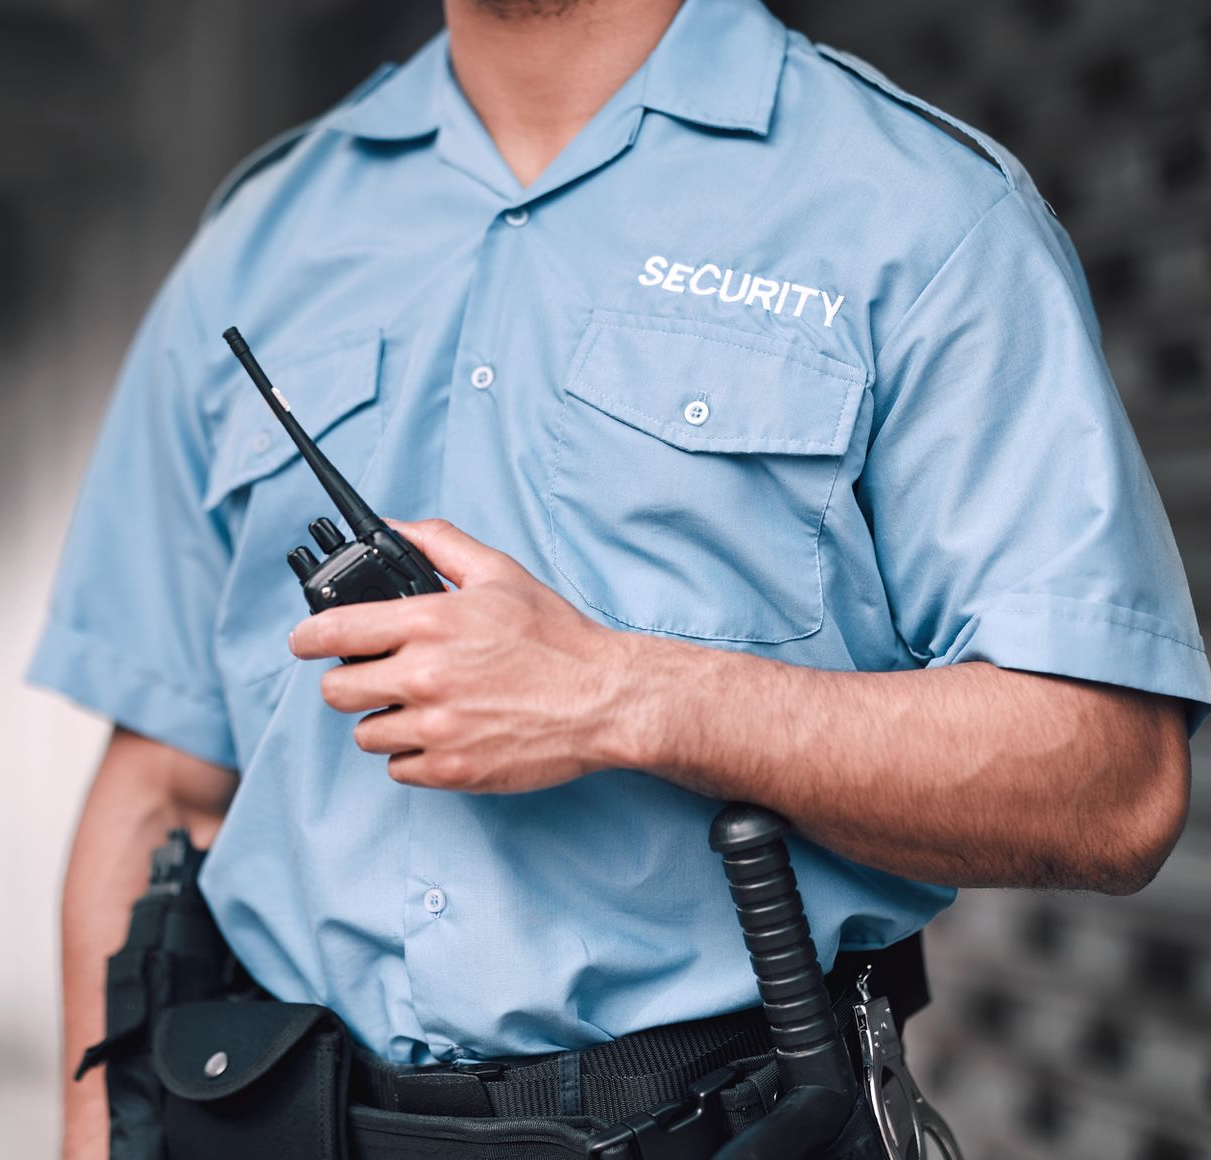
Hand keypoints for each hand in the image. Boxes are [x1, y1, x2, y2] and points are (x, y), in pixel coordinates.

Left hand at [289, 519, 637, 791]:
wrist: (604, 698)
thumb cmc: (556, 637)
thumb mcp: (499, 573)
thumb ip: (438, 543)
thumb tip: (391, 526)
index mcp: (430, 623)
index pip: (333, 630)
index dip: (307, 637)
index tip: (304, 641)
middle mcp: (424, 676)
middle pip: (336, 691)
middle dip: (349, 682)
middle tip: (375, 678)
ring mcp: (436, 728)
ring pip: (366, 734)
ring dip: (385, 721)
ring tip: (423, 708)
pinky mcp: (451, 770)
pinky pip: (398, 769)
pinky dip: (414, 755)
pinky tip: (445, 735)